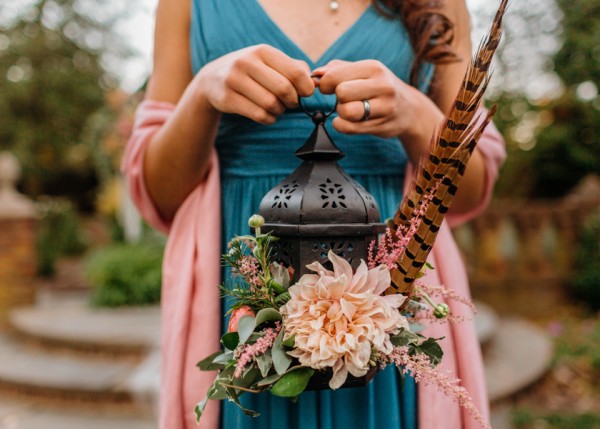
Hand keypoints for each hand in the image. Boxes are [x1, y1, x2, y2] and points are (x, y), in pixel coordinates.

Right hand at [194, 45, 314, 124]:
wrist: (212, 79)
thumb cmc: (250, 71)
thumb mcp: (269, 62)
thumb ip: (294, 69)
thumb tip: (315, 83)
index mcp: (262, 51)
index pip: (295, 72)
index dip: (306, 87)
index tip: (305, 93)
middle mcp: (247, 62)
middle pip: (284, 89)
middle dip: (293, 101)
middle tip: (290, 103)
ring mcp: (234, 80)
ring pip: (271, 104)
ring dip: (280, 111)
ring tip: (277, 108)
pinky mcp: (227, 99)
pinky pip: (259, 115)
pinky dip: (269, 119)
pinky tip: (267, 115)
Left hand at [314, 60, 432, 139]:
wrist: (409, 109)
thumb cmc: (378, 87)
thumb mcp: (362, 71)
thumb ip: (336, 69)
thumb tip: (315, 74)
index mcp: (373, 67)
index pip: (335, 76)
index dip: (325, 84)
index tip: (329, 88)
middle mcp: (382, 85)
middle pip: (341, 93)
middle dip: (337, 98)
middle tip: (345, 99)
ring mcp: (385, 107)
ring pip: (346, 112)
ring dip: (342, 113)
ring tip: (350, 110)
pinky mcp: (382, 125)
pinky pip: (349, 128)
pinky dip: (342, 126)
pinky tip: (348, 122)